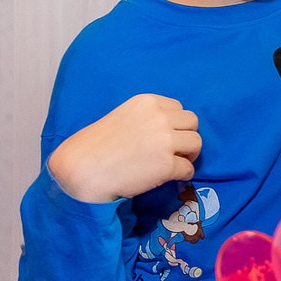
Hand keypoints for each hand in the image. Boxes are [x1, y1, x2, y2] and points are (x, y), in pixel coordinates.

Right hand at [48, 94, 200, 202]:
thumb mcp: (122, 117)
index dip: (175, 124)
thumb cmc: (96, 146)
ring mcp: (165, 141)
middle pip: (193, 122)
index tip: (166, 136)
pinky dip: (183, 174)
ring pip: (197, 143)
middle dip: (186, 136)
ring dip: (189, 155)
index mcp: (147, 102)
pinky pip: (188, 168)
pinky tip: (170, 177)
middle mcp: (159, 117)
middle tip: (176, 150)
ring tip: (174, 163)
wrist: (83, 169)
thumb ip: (146, 118)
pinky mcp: (167, 165)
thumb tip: (170, 131)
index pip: (178, 108)